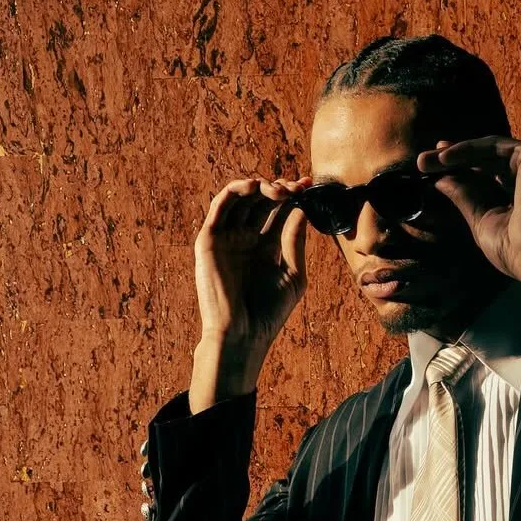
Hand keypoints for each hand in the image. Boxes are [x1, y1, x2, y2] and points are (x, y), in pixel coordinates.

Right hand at [193, 174, 311, 354]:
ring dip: (261, 187)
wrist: (243, 334)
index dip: (294, 196)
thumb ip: (295, 241)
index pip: (280, 212)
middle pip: (263, 202)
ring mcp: (228, 237)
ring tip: (280, 189)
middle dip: (281, 190)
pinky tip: (255, 186)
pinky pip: (220, 206)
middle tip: (297, 187)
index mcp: (267, 247)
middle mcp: (247, 239)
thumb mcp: (293, 274)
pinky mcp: (210, 239)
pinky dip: (236, 190)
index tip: (310, 186)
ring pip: (242, 199)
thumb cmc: (269, 312)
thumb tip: (302, 209)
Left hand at [417, 136, 520, 283]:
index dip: (462, 167)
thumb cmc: (513, 250)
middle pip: (486, 157)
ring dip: (455, 153)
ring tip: (426, 162)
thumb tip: (439, 180)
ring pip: (487, 149)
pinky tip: (443, 158)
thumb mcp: (480, 218)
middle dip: (453, 159)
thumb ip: (464, 196)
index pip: (490, 170)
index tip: (435, 167)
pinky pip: (492, 145)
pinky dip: (467, 149)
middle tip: (423, 161)